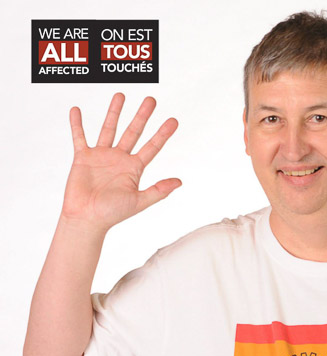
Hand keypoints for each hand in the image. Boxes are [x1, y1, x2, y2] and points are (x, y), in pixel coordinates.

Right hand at [61, 93, 180, 231]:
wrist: (86, 219)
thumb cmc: (112, 214)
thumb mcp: (139, 201)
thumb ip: (158, 190)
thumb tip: (179, 182)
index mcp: (134, 168)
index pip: (152, 147)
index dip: (163, 134)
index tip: (174, 120)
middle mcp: (120, 158)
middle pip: (133, 132)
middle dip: (142, 116)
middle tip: (152, 100)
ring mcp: (101, 156)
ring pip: (109, 128)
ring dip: (115, 112)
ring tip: (121, 95)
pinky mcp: (83, 157)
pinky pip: (79, 137)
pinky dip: (77, 124)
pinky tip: (76, 110)